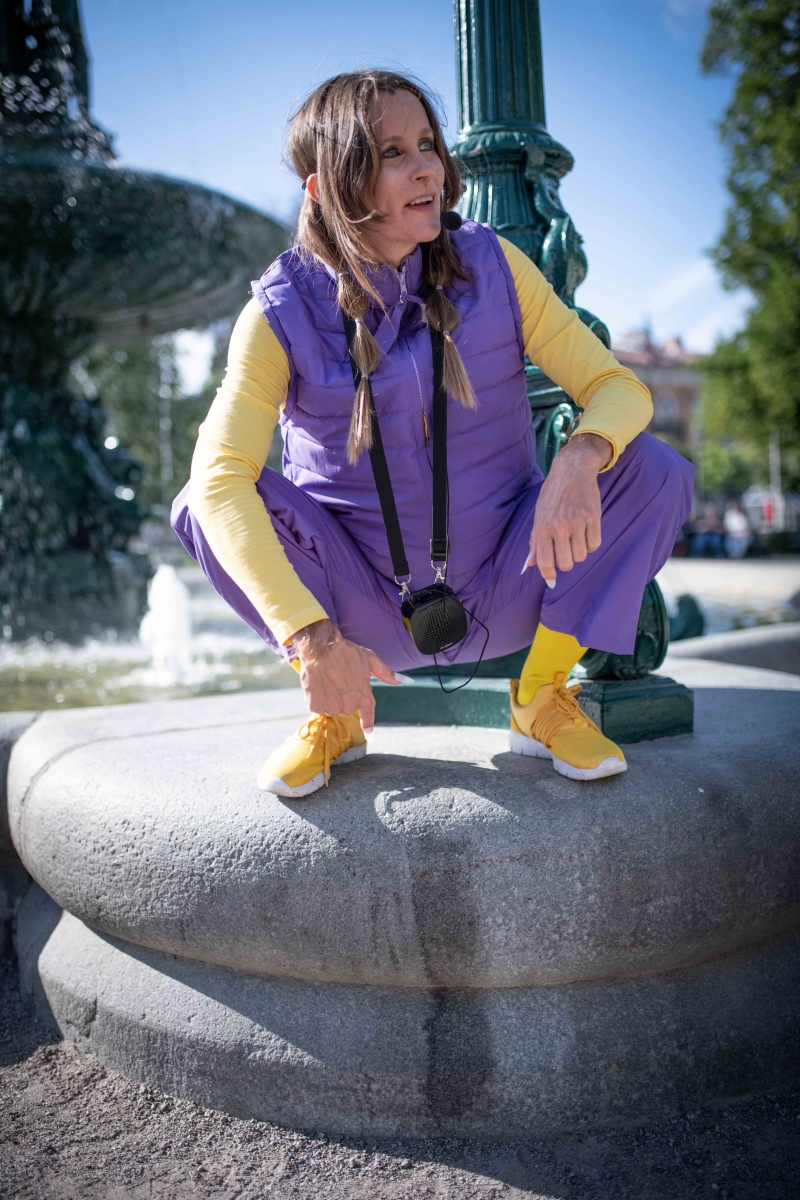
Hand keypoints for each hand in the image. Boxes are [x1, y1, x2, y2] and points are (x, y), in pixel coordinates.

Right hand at [290, 619, 403, 733]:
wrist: (322, 648)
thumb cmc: (346, 652)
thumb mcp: (370, 659)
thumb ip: (386, 673)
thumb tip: (405, 680)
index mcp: (363, 696)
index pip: (368, 716)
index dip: (368, 726)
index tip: (370, 735)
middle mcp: (349, 705)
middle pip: (345, 708)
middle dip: (342, 697)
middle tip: (338, 680)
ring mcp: (332, 707)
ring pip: (330, 707)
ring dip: (328, 698)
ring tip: (327, 679)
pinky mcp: (316, 706)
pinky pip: (317, 706)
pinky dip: (315, 697)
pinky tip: (317, 683)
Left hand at [524, 433, 611, 585]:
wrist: (572, 470)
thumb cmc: (552, 495)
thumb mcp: (538, 515)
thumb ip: (535, 540)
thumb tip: (531, 564)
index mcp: (542, 527)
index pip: (545, 561)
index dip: (548, 574)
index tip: (551, 578)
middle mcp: (559, 526)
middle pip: (566, 563)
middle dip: (566, 563)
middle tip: (565, 552)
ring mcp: (577, 522)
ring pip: (581, 556)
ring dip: (579, 552)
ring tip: (575, 539)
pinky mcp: (593, 517)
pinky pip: (595, 544)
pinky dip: (591, 544)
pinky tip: (586, 534)